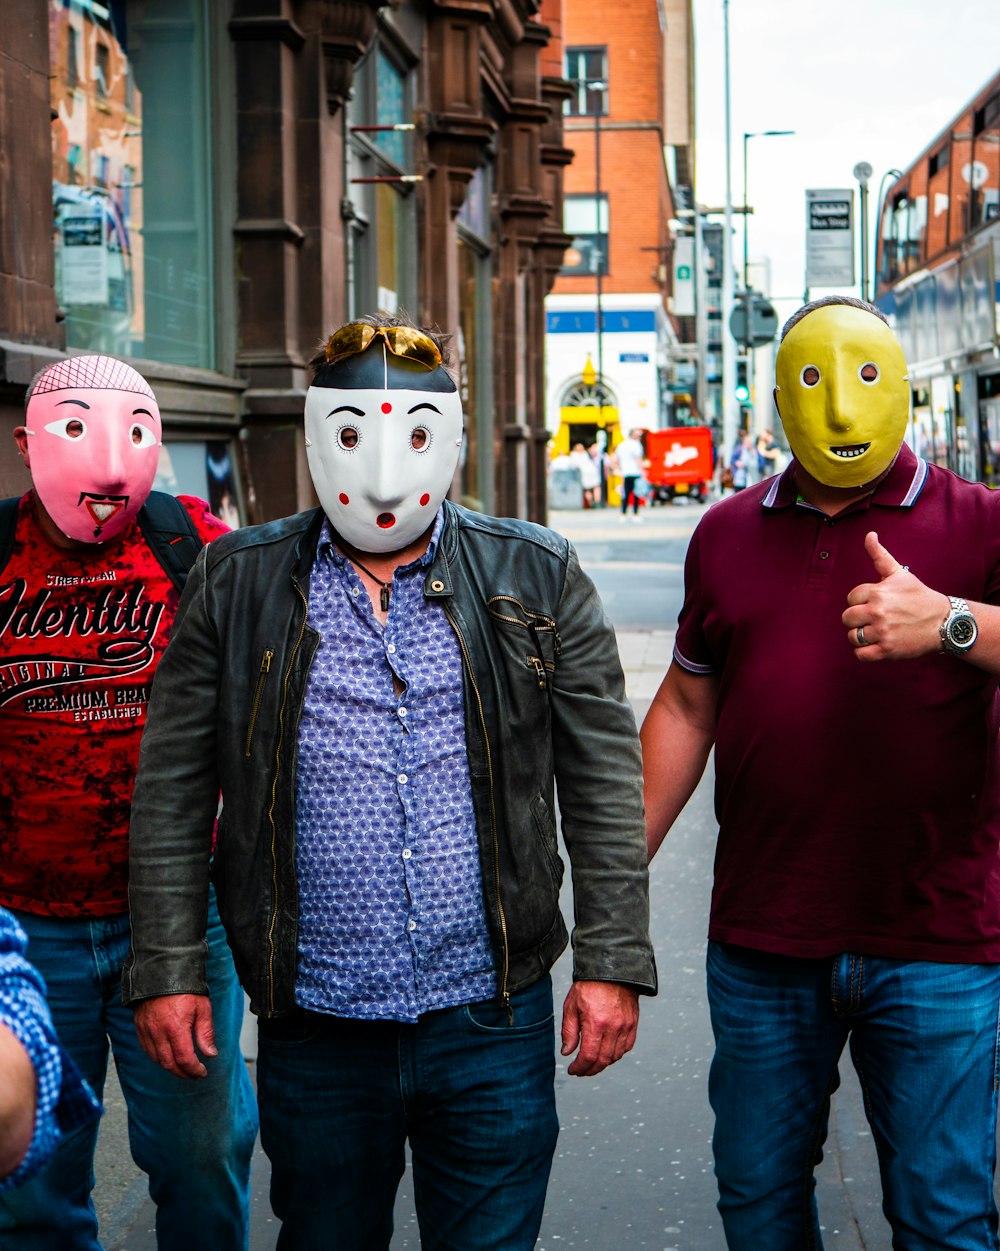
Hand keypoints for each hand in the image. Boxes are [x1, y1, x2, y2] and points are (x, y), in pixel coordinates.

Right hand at [132, 994, 215, 1078]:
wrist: (162, 971)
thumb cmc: (185, 988)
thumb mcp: (202, 1008)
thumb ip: (205, 1033)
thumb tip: (210, 1054)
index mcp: (175, 1028)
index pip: (184, 1059)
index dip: (194, 1070)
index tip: (202, 1073)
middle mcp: (158, 1032)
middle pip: (169, 1064)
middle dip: (183, 1073)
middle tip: (194, 1075)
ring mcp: (146, 1030)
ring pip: (157, 1059)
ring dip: (170, 1067)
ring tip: (183, 1068)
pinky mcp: (140, 1027)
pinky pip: (147, 1050)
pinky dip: (158, 1058)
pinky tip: (168, 1057)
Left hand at [560, 980, 638, 1076]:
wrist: (612, 969)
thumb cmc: (589, 985)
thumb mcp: (572, 1005)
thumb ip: (569, 1031)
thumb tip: (567, 1052)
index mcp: (596, 1023)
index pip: (589, 1056)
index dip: (580, 1067)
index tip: (572, 1070)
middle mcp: (613, 1028)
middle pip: (603, 1060)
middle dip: (590, 1070)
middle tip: (581, 1071)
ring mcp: (625, 1026)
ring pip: (615, 1056)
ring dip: (603, 1063)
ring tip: (592, 1063)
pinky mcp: (633, 1023)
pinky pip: (627, 1046)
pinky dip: (616, 1054)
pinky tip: (607, 1053)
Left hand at [842, 531, 948, 661]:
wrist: (944, 622)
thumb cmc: (919, 597)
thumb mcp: (899, 574)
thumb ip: (879, 556)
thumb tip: (869, 535)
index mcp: (878, 592)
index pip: (851, 598)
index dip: (861, 601)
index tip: (875, 603)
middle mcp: (878, 612)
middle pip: (847, 618)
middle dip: (857, 619)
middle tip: (873, 619)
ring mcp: (882, 632)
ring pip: (852, 637)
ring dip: (861, 636)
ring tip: (875, 632)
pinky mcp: (887, 650)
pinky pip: (861, 655)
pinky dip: (864, 652)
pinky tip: (875, 645)